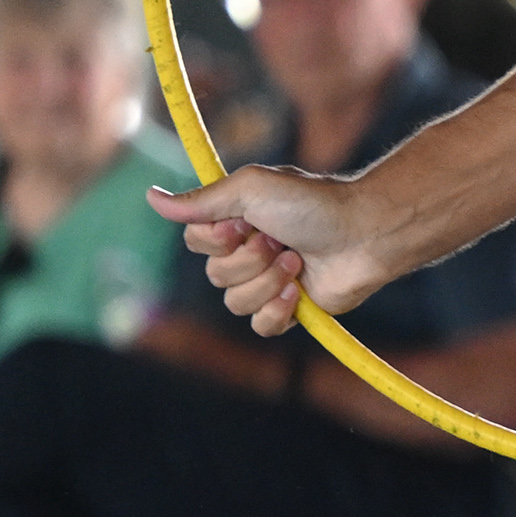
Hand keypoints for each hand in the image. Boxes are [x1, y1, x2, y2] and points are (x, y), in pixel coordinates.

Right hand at [148, 168, 392, 336]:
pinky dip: (276, 311)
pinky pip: (260, 327)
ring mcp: (269, 282)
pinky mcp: (291, 308)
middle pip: (215, 276)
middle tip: (281, 240)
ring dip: (267, 282)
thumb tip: (150, 198)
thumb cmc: (313, 203)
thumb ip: (201, 200)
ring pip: (235, 303)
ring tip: (297, 261)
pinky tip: (297, 293)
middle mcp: (249, 252)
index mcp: (236, 222)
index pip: (196, 243)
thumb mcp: (251, 188)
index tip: (244, 223)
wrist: (364, 233)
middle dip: (249, 260)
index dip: (217, 239)